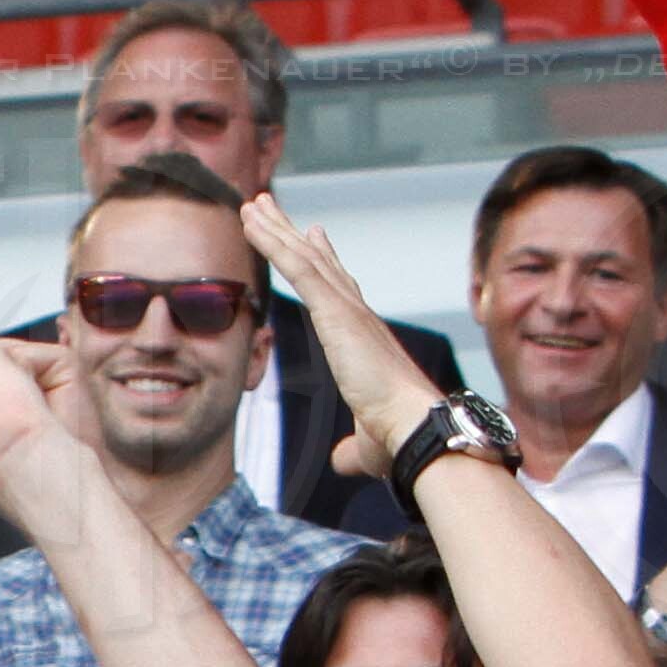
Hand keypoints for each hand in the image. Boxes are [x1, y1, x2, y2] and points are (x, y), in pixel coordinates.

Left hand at [242, 194, 441, 469]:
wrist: (413, 429)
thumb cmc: (397, 437)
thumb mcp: (365, 445)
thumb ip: (351, 450)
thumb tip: (341, 462)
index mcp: (363, 340)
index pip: (338, 291)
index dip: (324, 262)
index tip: (313, 236)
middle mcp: (357, 315)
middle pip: (318, 263)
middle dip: (292, 233)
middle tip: (269, 208)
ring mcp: (347, 309)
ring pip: (304, 257)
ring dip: (276, 229)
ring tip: (252, 203)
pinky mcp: (336, 311)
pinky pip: (297, 267)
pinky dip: (274, 242)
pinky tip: (253, 223)